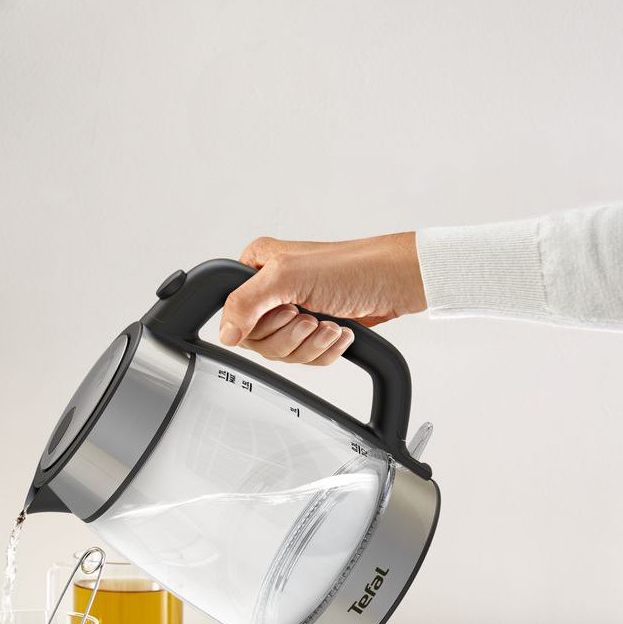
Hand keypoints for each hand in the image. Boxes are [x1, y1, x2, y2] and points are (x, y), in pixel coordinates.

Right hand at [219, 233, 426, 364]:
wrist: (399, 281)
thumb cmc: (353, 267)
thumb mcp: (289, 277)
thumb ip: (246, 302)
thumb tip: (224, 334)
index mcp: (256, 266)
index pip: (233, 314)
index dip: (259, 324)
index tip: (286, 313)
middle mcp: (271, 288)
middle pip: (257, 340)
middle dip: (290, 337)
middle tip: (310, 318)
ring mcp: (293, 309)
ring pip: (282, 352)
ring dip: (311, 345)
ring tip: (330, 324)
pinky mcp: (314, 328)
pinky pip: (305, 357)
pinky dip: (325, 351)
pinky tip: (339, 331)